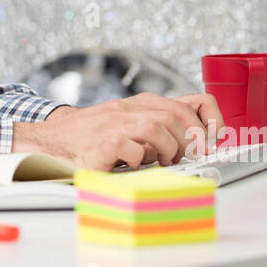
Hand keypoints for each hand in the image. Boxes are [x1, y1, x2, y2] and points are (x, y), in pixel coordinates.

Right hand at [12, 93, 223, 170]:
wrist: (51, 141)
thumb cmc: (91, 137)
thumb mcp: (127, 124)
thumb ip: (156, 127)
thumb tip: (197, 143)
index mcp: (140, 104)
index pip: (189, 101)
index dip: (209, 119)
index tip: (215, 138)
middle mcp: (129, 109)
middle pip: (177, 115)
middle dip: (190, 140)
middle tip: (186, 157)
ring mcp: (115, 124)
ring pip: (159, 128)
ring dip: (168, 150)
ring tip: (161, 162)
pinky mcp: (104, 143)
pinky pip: (135, 151)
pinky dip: (140, 162)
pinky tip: (132, 165)